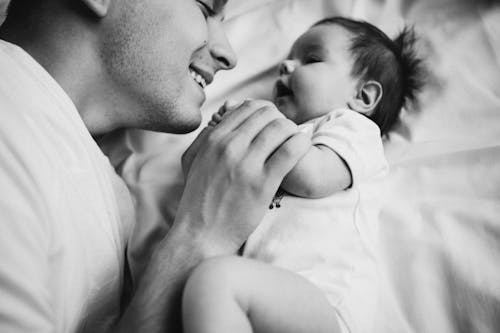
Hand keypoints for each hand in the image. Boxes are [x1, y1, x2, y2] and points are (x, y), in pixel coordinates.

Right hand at [177, 100, 309, 255]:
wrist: (201, 234)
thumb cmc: (198, 199)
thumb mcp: (191, 162)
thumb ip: (204, 138)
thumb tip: (219, 121)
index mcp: (214, 139)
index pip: (248, 107)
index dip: (265, 112)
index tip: (270, 124)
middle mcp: (230, 147)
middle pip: (267, 114)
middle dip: (280, 119)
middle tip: (284, 134)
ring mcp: (247, 164)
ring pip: (281, 128)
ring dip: (292, 131)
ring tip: (293, 143)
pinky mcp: (264, 183)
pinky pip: (291, 151)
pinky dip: (301, 144)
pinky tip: (301, 148)